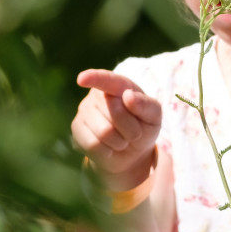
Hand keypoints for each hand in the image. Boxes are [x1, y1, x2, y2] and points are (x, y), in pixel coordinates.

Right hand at [71, 69, 161, 189]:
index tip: (82, 78)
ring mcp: (84, 111)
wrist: (132, 153)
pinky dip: (107, 151)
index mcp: (118, 85)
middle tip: (134, 132)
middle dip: (131, 129)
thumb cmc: (143, 127)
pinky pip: (93, 145)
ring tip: (121, 139)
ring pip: (105, 132)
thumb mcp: (153, 116)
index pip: (107, 80)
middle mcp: (97, 95)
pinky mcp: (77, 130)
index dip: (95, 78)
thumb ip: (146, 104)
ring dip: (120, 142)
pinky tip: (108, 147)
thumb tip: (128, 96)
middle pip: (116, 113)